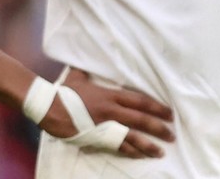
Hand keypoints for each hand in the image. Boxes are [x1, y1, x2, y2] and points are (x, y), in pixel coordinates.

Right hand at [38, 68, 175, 158]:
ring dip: (148, 144)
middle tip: (171, 134)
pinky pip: (118, 146)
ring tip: (161, 151)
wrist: (47, 106)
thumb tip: (85, 62)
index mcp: (110, 95)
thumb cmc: (63, 91)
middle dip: (159, 127)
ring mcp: (105, 125)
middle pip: (141, 119)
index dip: (156, 107)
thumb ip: (87, 72)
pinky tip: (140, 156)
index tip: (169, 113)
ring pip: (133, 136)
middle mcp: (112, 110)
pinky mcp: (97, 138)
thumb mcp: (78, 77)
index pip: (140, 101)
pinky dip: (130, 152)